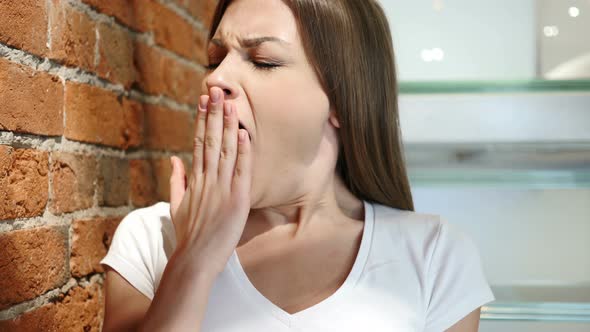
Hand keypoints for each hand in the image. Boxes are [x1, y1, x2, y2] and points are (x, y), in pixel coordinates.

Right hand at [168, 86, 252, 277]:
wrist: (195, 260)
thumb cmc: (187, 235)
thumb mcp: (177, 206)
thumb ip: (177, 181)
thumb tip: (175, 159)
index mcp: (194, 180)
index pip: (199, 143)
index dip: (202, 120)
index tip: (204, 101)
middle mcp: (207, 180)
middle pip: (211, 141)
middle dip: (214, 114)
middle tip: (217, 90)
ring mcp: (221, 189)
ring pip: (226, 151)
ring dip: (229, 126)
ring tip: (231, 104)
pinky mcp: (237, 200)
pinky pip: (241, 172)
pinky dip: (243, 152)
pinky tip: (245, 134)